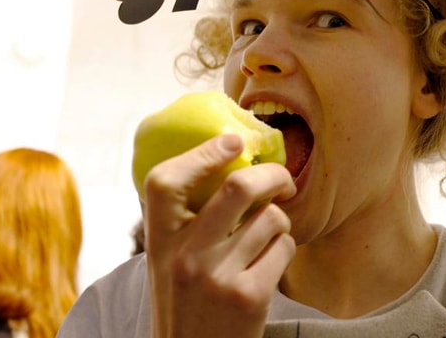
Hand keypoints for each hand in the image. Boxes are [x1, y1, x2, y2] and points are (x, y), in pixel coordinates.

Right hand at [144, 134, 295, 337]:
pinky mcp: (250, 296)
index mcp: (159, 241)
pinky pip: (285, 248)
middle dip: (273, 175)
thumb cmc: (186, 303)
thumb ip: (186, 221)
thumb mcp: (168, 260)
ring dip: (278, 223)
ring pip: (271, 218)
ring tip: (267, 238)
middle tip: (282, 180)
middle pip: (238, 187)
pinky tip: (269, 264)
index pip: (165, 181)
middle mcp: (185, 256)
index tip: (232, 142)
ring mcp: (218, 277)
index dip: (202, 152)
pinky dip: (284, 249)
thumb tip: (227, 164)